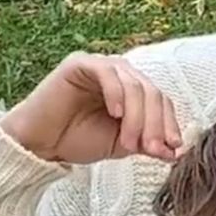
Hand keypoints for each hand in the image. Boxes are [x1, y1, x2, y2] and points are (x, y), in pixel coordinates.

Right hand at [0, 52, 180, 164]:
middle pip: (151, 92)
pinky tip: (115, 115)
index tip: (172, 149)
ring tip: (129, 143)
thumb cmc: (77, 140)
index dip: (169, 124)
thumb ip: (146, 144)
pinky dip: (116, 94)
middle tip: (150, 149)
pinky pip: (107, 73)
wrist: (41, 143)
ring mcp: (101, 66)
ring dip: (136, 117)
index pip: (161, 101)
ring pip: (133, 85)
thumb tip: (174, 152)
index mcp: (133, 92)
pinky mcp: (80, 63)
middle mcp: (120, 75)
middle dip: (154, 123)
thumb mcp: (121, 145)